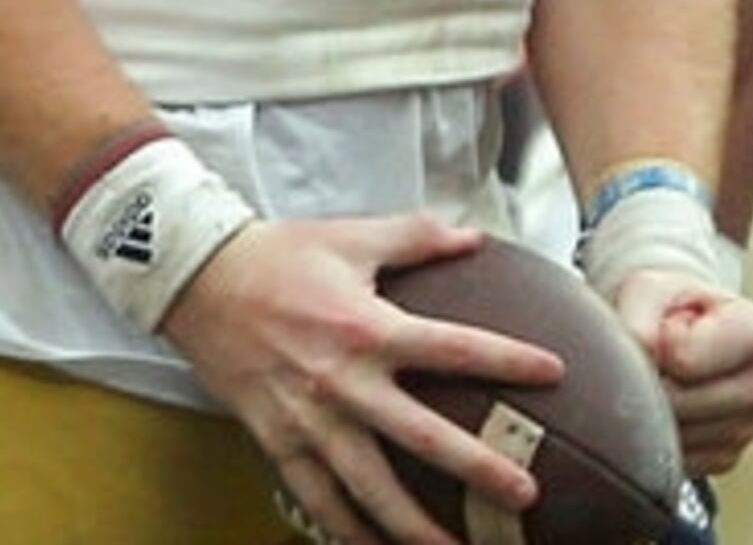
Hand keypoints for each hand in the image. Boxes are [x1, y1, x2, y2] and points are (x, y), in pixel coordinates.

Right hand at [160, 215, 562, 544]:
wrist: (198, 280)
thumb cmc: (279, 255)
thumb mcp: (352, 237)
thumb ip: (417, 237)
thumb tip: (475, 238)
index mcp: (369, 327)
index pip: (454, 348)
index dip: (507, 360)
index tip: (554, 373)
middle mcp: (344, 382)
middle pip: (423, 437)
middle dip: (478, 468)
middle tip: (525, 494)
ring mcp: (310, 420)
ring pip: (369, 488)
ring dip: (414, 527)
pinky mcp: (278, 442)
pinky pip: (317, 500)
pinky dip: (347, 532)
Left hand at [605, 271, 752, 478]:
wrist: (677, 334)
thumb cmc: (667, 308)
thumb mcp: (648, 289)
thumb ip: (639, 317)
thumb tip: (642, 357)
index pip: (683, 360)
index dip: (655, 341)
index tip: (664, 326)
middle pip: (678, 403)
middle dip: (648, 381)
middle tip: (653, 357)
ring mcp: (750, 429)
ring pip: (673, 436)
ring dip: (650, 411)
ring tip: (662, 377)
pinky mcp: (727, 458)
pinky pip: (676, 461)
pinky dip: (658, 438)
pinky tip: (668, 406)